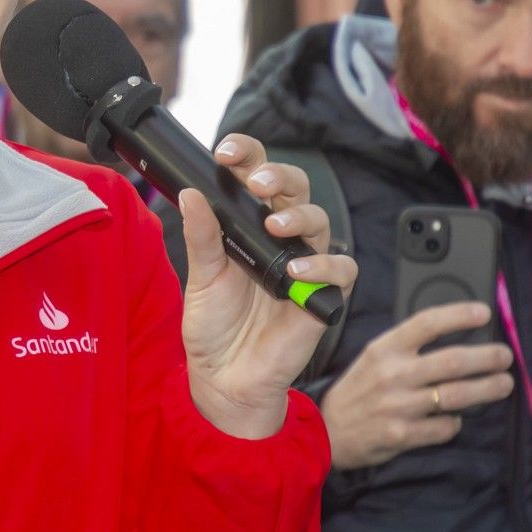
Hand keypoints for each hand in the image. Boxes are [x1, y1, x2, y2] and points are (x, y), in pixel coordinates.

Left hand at [177, 134, 359, 438]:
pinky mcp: (322, 295)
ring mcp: (304, 264)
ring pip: (320, 221)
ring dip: (299, 216)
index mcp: (247, 226)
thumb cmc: (214, 328)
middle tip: (256, 183)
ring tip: (274, 227)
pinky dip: (324, 265)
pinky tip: (296, 271)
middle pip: (294, 189)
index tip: (225, 152)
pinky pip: (341, 269)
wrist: (225, 379)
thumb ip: (201, 237)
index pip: (255, 176)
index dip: (247, 155)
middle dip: (278, 175)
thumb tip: (190, 193)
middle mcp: (279, 238)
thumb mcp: (200, 279)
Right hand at [318, 301, 515, 469]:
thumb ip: (408, 346)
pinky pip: (443, 427)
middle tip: (505, 357)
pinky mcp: (401, 434)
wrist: (326, 430)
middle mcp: (392, 374)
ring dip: (486, 389)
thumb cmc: (360, 389)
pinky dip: (455, 422)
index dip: (459, 315)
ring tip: (503, 384)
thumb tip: (455, 337)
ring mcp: (397, 406)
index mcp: (385, 348)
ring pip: (455, 395)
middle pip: (452, 361)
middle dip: (487, 358)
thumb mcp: (375, 357)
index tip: (484, 313)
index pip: (427, 323)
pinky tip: (456, 418)